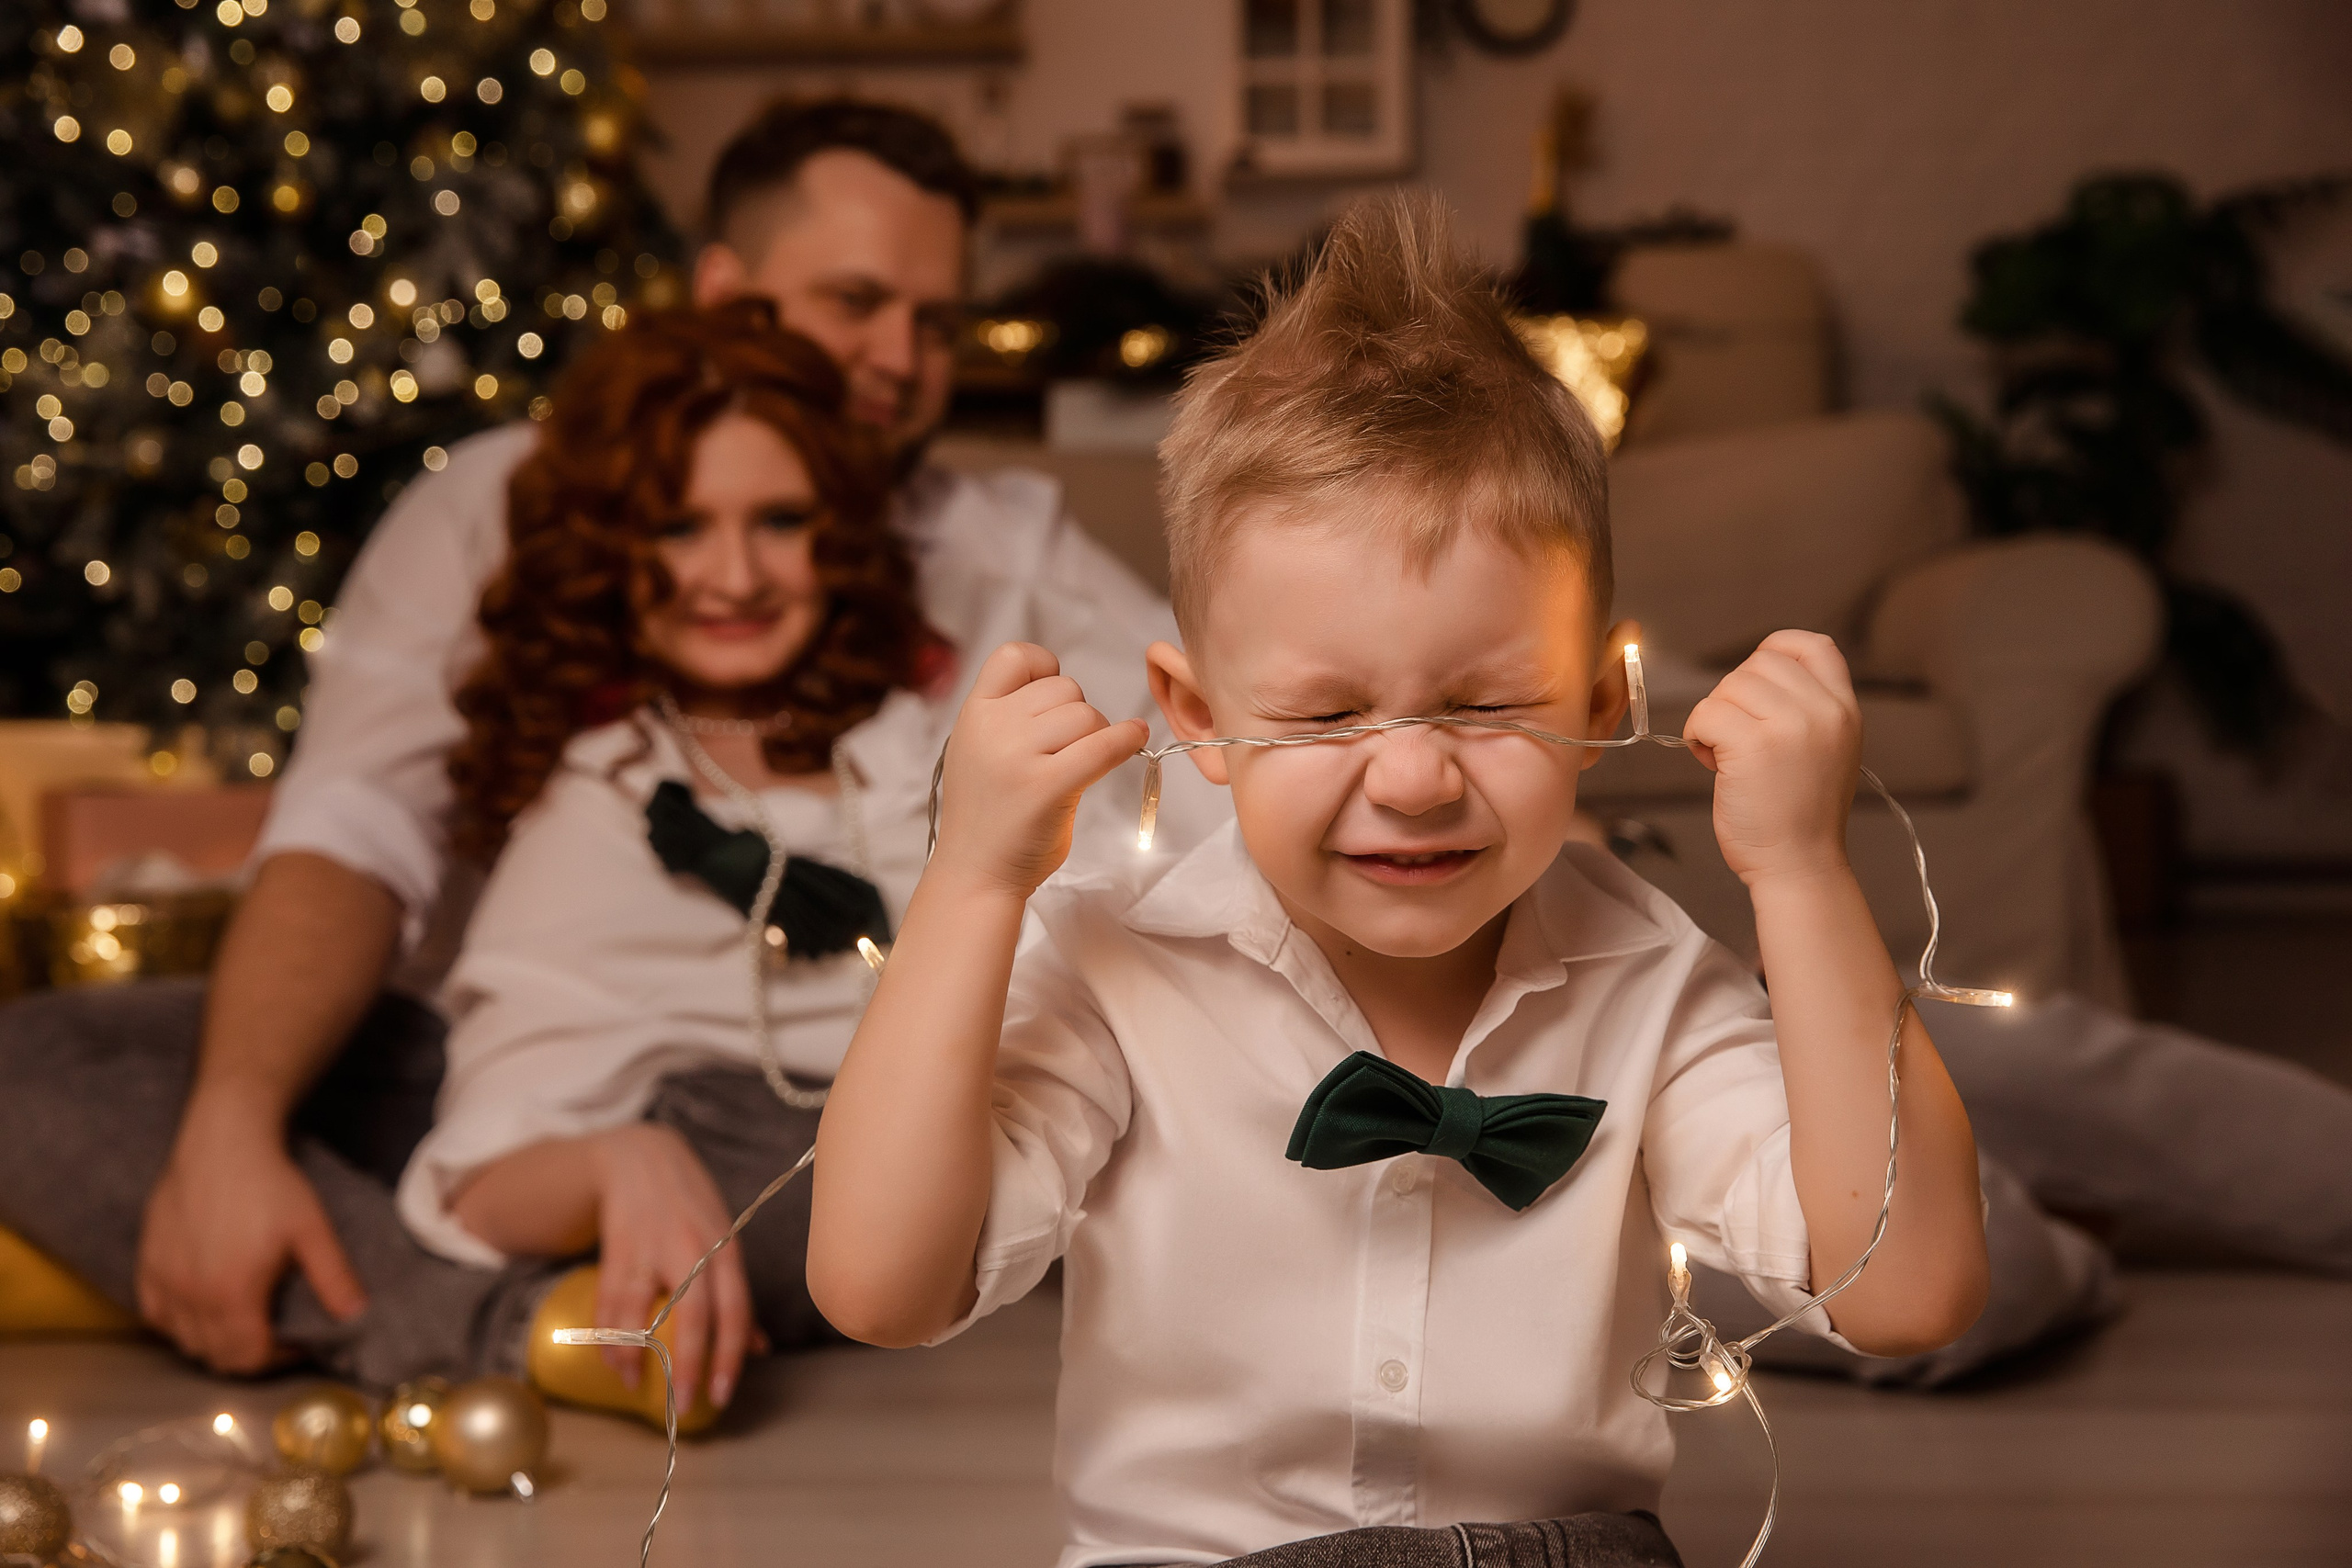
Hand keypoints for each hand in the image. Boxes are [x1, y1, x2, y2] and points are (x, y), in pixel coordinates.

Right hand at [136, 1097, 366, 1372]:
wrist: (223, 1142)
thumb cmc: (270, 1185)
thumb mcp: (312, 1231)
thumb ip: (334, 1278)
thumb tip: (357, 1316)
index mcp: (231, 1294)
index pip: (249, 1357)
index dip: (278, 1358)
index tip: (298, 1341)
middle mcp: (190, 1295)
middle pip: (215, 1356)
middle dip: (250, 1354)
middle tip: (276, 1333)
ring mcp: (163, 1281)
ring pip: (184, 1340)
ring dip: (214, 1341)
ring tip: (245, 1320)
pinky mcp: (146, 1263)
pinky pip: (156, 1315)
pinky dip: (179, 1323)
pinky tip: (204, 1305)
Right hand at [589, 1124, 755, 1409]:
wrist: (640, 1157)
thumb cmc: (692, 1208)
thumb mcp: (724, 1241)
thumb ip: (738, 1295)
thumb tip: (760, 1349)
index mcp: (725, 1250)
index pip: (736, 1311)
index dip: (731, 1357)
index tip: (722, 1396)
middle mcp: (691, 1249)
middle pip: (694, 1316)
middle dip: (688, 1366)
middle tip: (683, 1404)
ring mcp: (651, 1248)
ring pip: (641, 1312)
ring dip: (634, 1356)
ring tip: (633, 1386)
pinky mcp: (617, 1249)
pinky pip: (609, 1302)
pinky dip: (608, 1335)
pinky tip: (611, 1359)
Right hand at [931, 642, 1150, 899]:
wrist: (976, 874)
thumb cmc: (988, 813)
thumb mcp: (978, 749)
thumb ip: (1009, 715)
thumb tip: (1067, 690)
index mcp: (973, 713)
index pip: (1015, 656)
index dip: (1043, 668)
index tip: (1053, 697)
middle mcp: (992, 727)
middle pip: (1064, 689)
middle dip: (1077, 715)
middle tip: (1066, 751)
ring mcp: (1018, 757)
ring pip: (1087, 715)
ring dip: (1096, 736)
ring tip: (1078, 766)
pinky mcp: (1047, 786)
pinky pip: (1103, 746)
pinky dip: (1127, 739)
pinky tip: (1135, 739)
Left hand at [1682, 630, 1862, 888]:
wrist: (1799, 865)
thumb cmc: (1799, 815)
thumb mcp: (1826, 749)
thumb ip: (1805, 709)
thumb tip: (1751, 677)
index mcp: (1845, 709)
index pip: (1813, 645)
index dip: (1774, 651)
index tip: (1753, 683)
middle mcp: (1824, 711)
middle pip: (1759, 662)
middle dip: (1734, 695)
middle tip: (1735, 737)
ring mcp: (1791, 725)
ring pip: (1728, 686)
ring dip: (1713, 717)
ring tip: (1724, 754)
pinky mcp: (1754, 745)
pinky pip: (1706, 713)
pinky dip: (1696, 734)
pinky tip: (1710, 762)